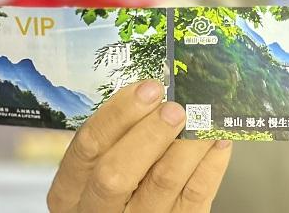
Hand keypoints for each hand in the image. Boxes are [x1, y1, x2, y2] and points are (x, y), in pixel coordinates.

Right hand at [47, 79, 232, 211]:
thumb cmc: (116, 189)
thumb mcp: (98, 167)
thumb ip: (117, 138)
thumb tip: (154, 92)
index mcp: (70, 188)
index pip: (88, 146)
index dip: (119, 114)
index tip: (148, 89)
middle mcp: (97, 210)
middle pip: (116, 173)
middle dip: (149, 134)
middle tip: (174, 109)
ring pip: (162, 183)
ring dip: (187, 144)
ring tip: (203, 119)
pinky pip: (194, 197)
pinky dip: (210, 165)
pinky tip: (217, 143)